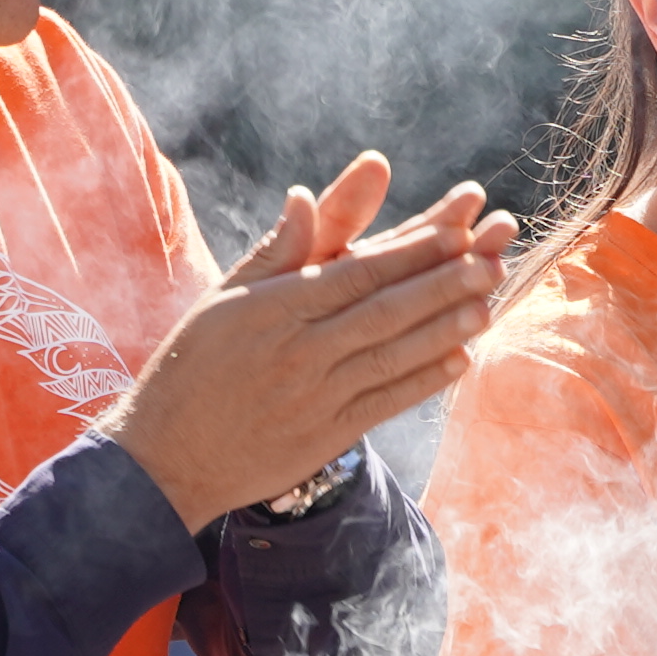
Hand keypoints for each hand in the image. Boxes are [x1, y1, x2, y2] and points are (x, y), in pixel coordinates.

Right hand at [91, 151, 518, 528]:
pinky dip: (423, 381)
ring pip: (393, 356)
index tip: (456, 230)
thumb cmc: (191, 368)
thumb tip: (305, 195)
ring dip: (446, 329)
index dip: (410, 252)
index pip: (355, 273)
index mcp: (272, 310)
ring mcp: (314, 398)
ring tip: (489, 302)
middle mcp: (297, 352)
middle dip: (444, 284)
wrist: (164, 459)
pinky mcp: (325, 437)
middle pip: (384, 311)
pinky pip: (385, 404)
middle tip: (492, 259)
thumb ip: (274, 252)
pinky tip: (458, 360)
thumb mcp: (222, 300)